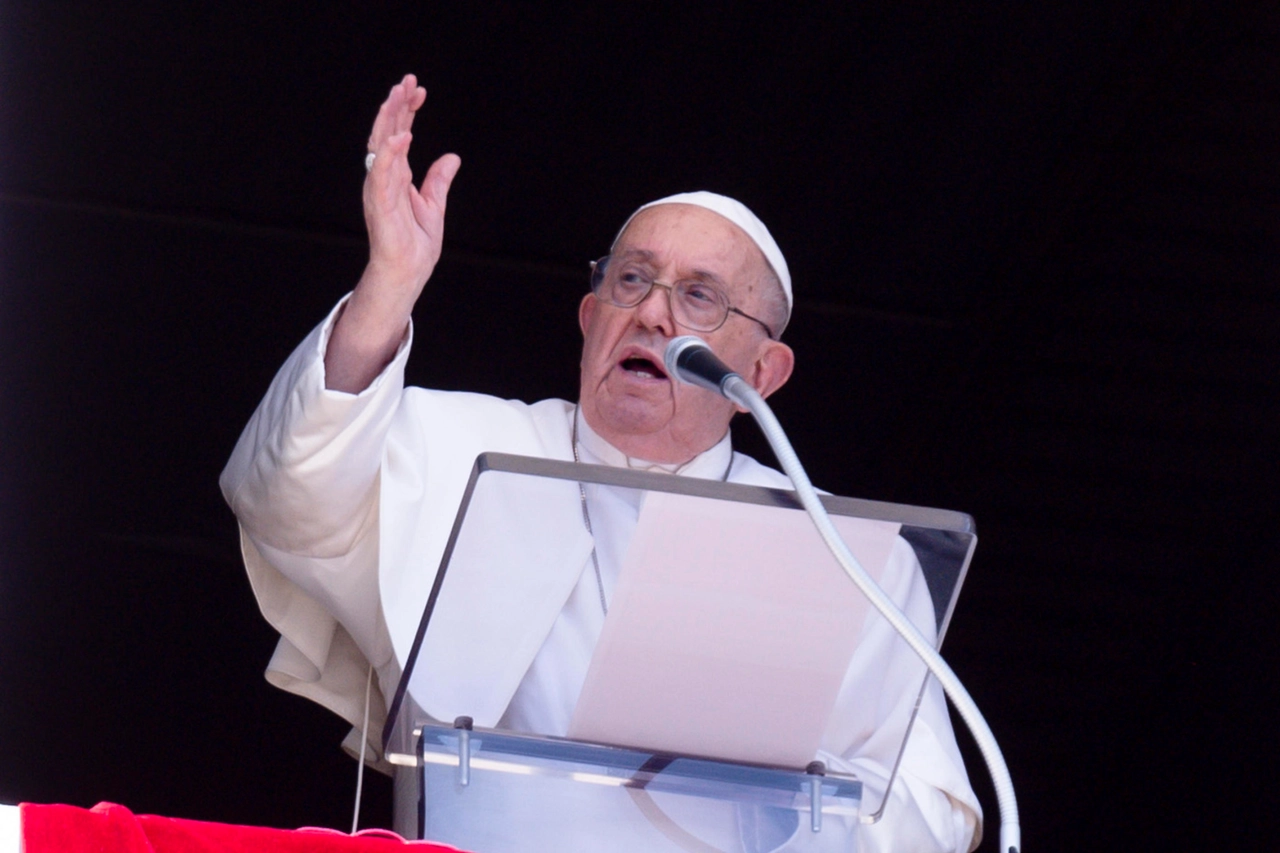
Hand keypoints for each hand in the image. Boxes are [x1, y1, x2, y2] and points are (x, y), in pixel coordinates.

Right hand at [326, 74, 460, 391]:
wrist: (409, 274)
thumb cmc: (415, 244)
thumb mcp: (434, 205)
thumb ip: (438, 180)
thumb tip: (451, 157)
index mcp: (396, 175)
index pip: (399, 134)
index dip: (406, 110)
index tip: (419, 88)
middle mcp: (384, 177)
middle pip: (386, 133)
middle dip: (395, 105)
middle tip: (407, 80)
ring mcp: (380, 189)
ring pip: (381, 146)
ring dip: (389, 120)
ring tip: (399, 95)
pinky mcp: (380, 205)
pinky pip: (382, 175)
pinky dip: (391, 154)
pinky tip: (403, 135)